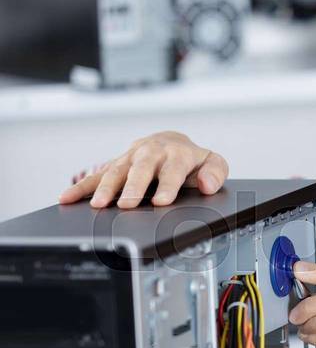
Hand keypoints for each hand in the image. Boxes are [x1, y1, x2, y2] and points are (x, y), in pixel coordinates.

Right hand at [58, 131, 228, 207]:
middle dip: (133, 186)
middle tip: (126, 204)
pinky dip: (82, 187)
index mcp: (177, 153)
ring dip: (106, 187)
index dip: (168, 185)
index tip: (162, 201)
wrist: (172, 142)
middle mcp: (152, 152)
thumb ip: (215, 172)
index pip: (173, 170)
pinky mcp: (116, 164)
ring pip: (117, 170)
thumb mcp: (212, 162)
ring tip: (98, 205)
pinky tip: (68, 198)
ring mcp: (131, 157)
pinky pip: (97, 175)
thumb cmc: (193, 160)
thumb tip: (207, 184)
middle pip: (142, 168)